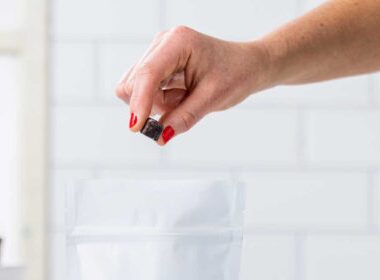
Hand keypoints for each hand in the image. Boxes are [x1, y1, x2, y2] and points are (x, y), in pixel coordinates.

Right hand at [115, 26, 270, 144]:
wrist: (245, 66)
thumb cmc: (234, 75)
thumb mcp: (213, 99)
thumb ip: (185, 118)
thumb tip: (160, 136)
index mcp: (178, 43)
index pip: (148, 74)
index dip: (139, 102)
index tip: (137, 128)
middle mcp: (162, 44)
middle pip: (134, 83)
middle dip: (150, 106)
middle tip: (179, 110)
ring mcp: (156, 54)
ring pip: (135, 90)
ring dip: (156, 105)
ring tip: (184, 99)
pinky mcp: (156, 66)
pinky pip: (142, 93)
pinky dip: (158, 103)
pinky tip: (178, 97)